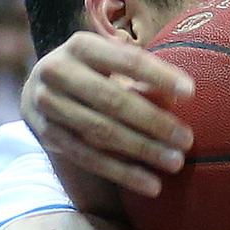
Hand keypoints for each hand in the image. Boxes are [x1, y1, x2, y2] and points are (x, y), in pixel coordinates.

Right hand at [21, 32, 195, 199]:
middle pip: (113, 100)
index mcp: (81, 46)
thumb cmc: (92, 72)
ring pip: (100, 132)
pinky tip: (150, 184)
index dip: (160, 76)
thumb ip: (140, 77)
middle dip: (154, 122)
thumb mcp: (112, 64)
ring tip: (175, 163)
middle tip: (187, 140)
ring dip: (142, 150)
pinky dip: (121, 172)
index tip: (190, 92)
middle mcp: (57, 71)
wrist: (39, 88)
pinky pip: (87, 157)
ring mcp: (46, 103)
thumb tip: (177, 97)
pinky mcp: (45, 134)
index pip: (127, 60)